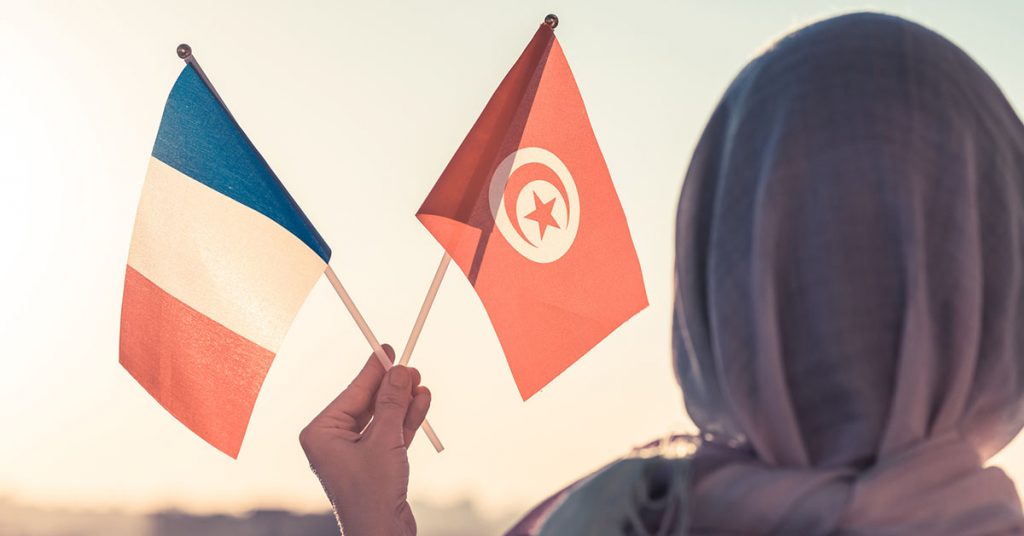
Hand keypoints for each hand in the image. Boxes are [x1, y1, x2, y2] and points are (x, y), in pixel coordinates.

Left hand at [300, 345, 430, 535]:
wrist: (382, 534)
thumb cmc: (372, 493)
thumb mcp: (385, 440)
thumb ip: (392, 403)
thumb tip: (400, 371)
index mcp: (321, 433)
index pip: (352, 393)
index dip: (373, 371)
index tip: (387, 349)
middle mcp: (332, 441)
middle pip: (367, 403)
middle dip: (392, 388)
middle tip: (411, 368)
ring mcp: (353, 453)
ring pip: (382, 418)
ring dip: (403, 403)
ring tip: (421, 385)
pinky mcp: (373, 464)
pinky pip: (390, 433)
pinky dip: (406, 420)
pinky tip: (421, 403)